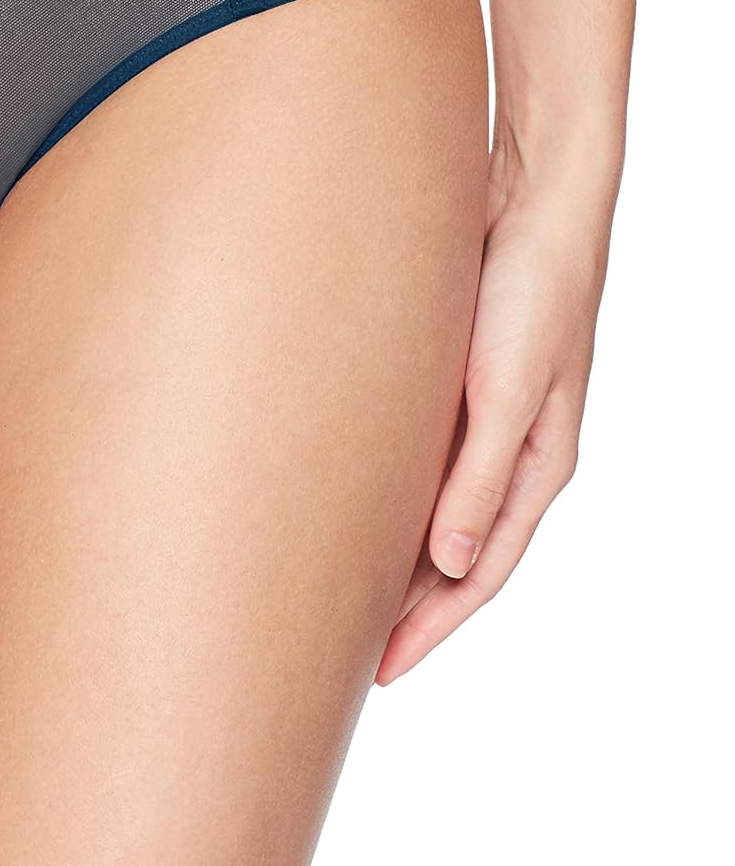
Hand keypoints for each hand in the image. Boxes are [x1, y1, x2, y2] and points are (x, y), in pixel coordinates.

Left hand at [376, 153, 616, 684]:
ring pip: (427, 506)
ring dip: (389, 550)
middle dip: (407, 604)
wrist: (529, 201)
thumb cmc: (532, 291)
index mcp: (536, 466)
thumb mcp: (508, 390)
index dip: (432, 626)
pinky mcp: (447, 382)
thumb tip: (450, 565)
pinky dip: (382, 490)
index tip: (379, 669)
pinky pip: (413, 457)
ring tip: (334, 588)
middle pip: (452, 551)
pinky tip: (341, 500)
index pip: (481, 573)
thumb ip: (480, 477)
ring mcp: (477, 418)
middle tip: (342, 646)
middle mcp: (507, 452)